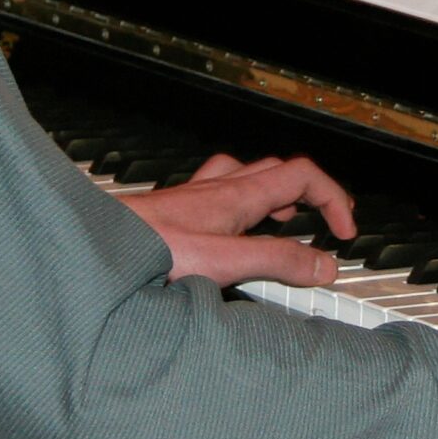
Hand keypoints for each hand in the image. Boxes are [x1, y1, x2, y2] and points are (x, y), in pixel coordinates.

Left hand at [121, 153, 358, 288]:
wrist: (92, 249)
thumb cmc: (146, 252)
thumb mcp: (224, 262)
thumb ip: (276, 262)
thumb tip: (323, 266)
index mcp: (237, 195)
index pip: (303, 176)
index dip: (333, 200)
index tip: (345, 233)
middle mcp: (218, 189)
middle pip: (279, 172)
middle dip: (311, 193)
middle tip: (326, 222)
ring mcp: (195, 198)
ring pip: (248, 179)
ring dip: (275, 196)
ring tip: (286, 223)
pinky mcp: (175, 213)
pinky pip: (219, 195)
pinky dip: (240, 206)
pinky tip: (230, 232)